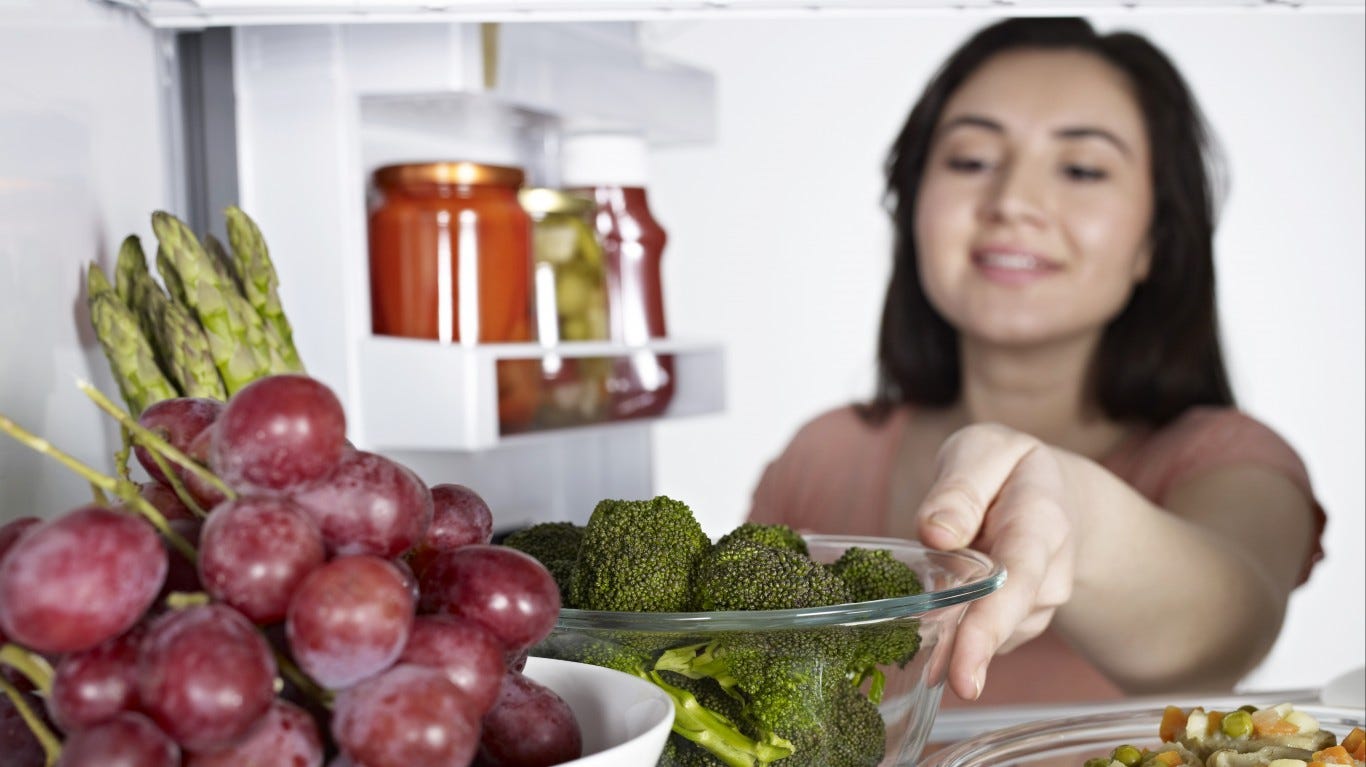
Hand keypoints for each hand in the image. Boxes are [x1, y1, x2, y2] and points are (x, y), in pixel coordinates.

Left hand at [915, 423, 1080, 700]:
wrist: (1051, 491)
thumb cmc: (1006, 469)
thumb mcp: (982, 453)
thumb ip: (959, 490)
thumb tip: (934, 534)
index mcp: (1041, 521)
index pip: (1018, 578)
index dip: (989, 625)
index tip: (965, 671)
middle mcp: (1050, 571)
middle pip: (1008, 618)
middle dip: (972, 654)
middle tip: (942, 685)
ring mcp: (1038, 603)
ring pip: (991, 633)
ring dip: (956, 638)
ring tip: (931, 615)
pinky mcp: (1019, 622)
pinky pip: (983, 636)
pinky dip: (956, 635)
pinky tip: (941, 618)